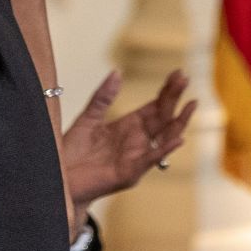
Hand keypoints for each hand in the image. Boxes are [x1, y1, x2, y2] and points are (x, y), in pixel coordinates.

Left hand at [60, 69, 197, 229]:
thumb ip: (103, 97)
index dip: (167, 91)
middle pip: (163, 117)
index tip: (178, 73)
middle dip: (175, 98)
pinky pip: (150, 160)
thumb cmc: (72, 152)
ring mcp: (136, 158)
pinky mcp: (130, 173)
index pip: (155, 106)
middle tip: (185, 79)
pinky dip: (165, 150)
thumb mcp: (88, 118)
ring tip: (191, 105)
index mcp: (129, 126)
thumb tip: (117, 72)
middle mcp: (137, 141)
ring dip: (179, 122)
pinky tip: (178, 138)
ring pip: (164, 138)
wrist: (59, 178)